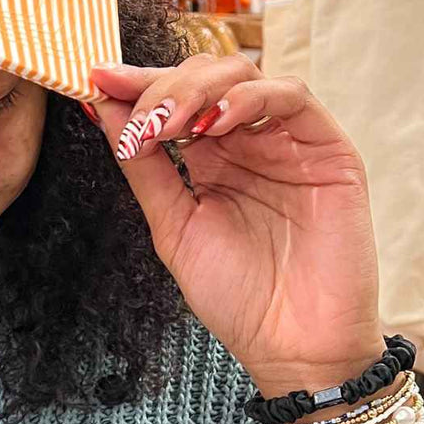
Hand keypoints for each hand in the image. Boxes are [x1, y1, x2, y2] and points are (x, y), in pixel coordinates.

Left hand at [89, 55, 385, 408]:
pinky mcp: (329, 150)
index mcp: (212, 160)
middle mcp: (249, 143)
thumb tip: (105, 113)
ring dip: (198, 89)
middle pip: (204, 77)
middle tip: (140, 119)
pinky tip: (217, 122)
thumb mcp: (174, 227)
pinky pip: (292, 98)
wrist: (292, 347)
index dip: (135, 84)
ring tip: (170, 123)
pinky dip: (250, 98)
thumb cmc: (238, 299)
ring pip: (244, 75)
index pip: (172, 101)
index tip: (94, 80)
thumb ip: (145, 169)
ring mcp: (288, 143)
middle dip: (162, 87)